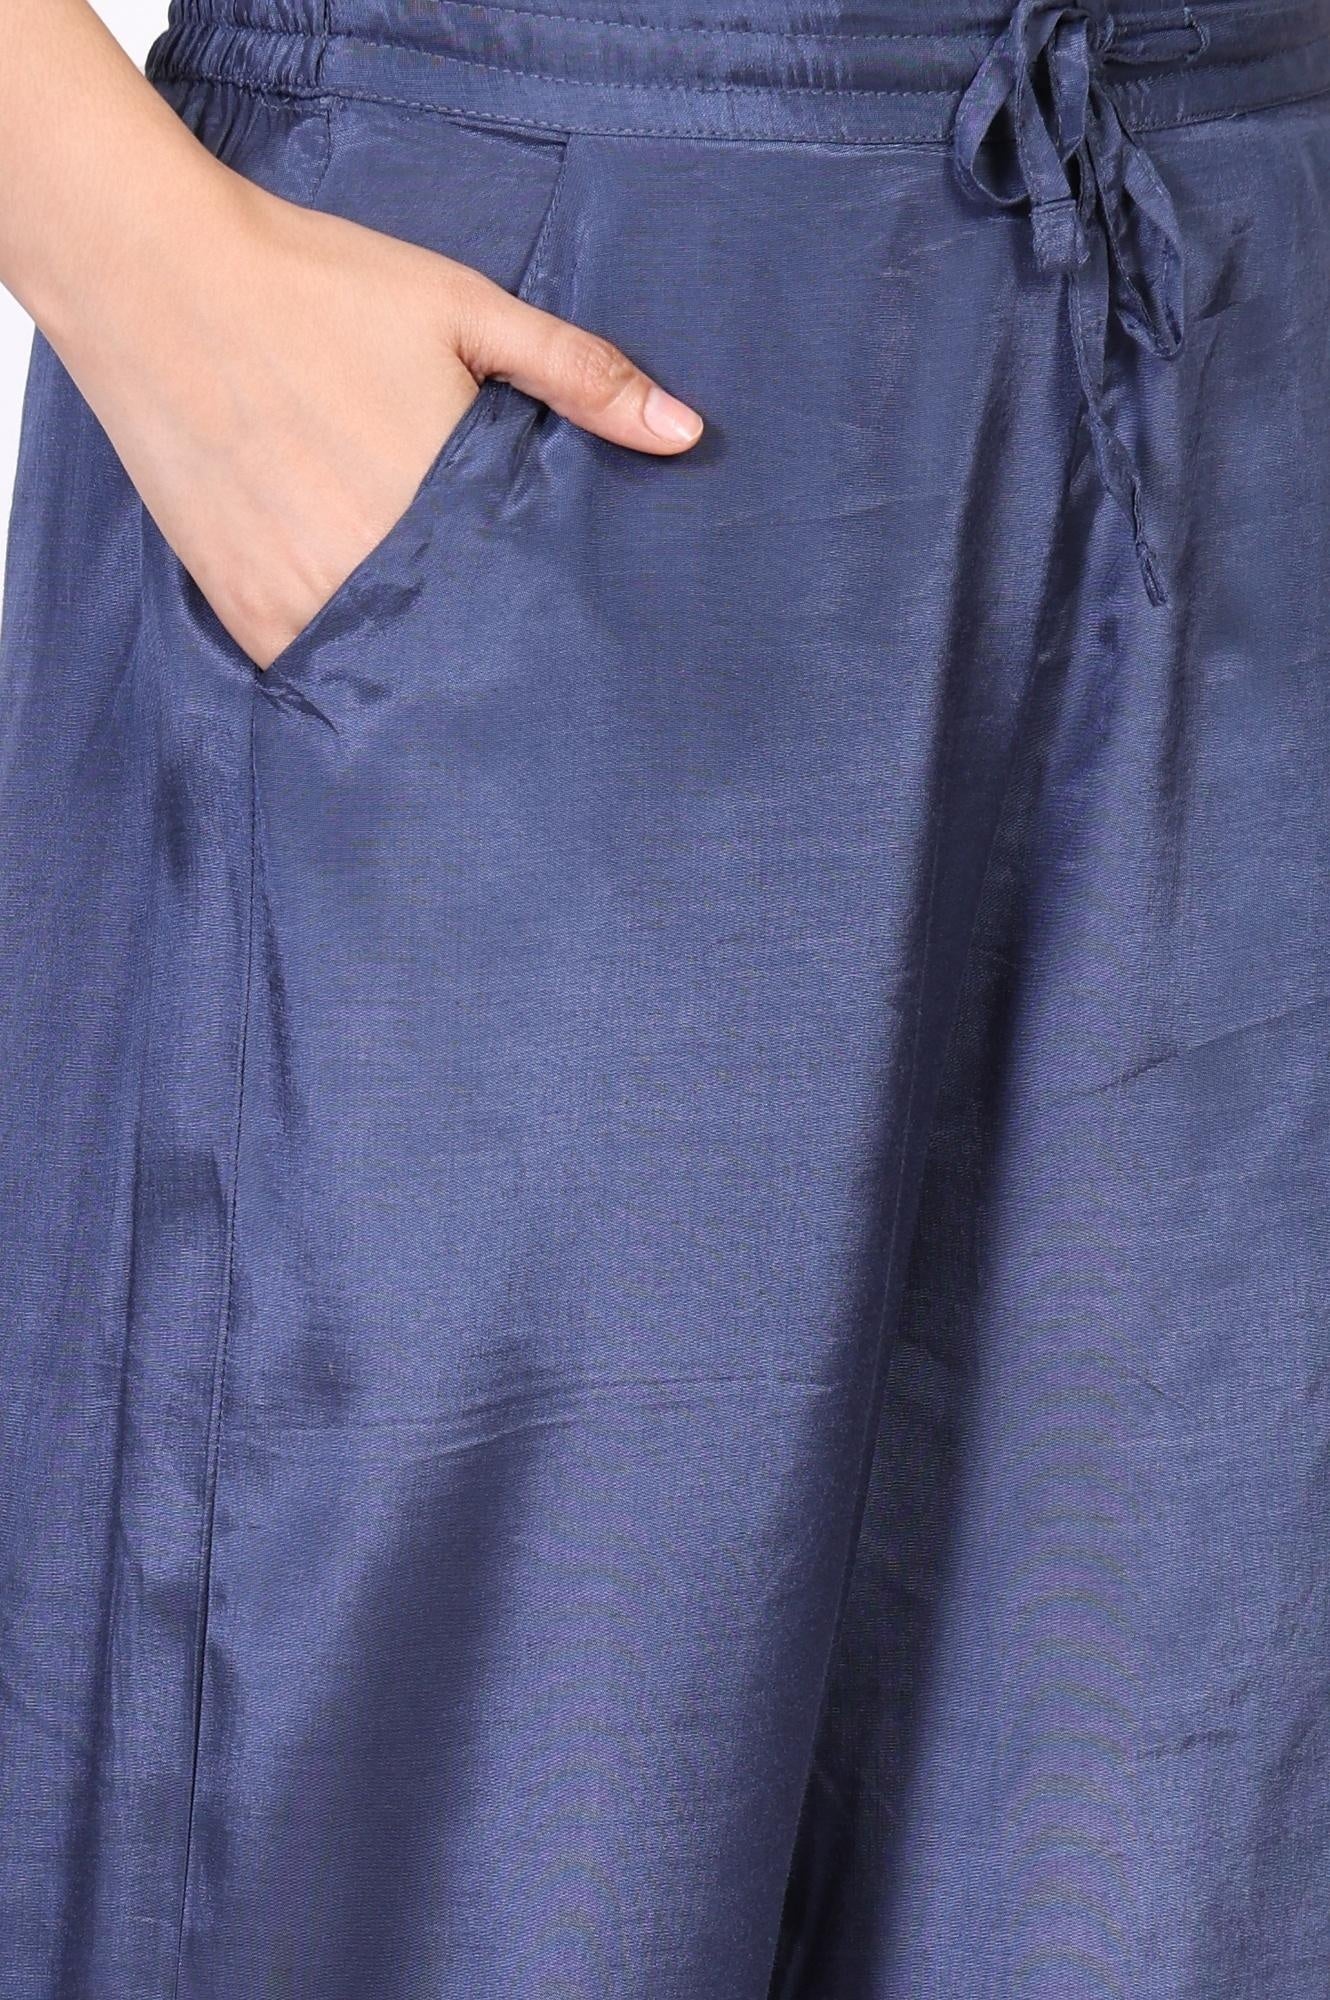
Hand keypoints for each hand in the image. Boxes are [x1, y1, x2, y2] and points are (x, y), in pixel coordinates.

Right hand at [0, 2, 702, 670]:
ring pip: (388, 668)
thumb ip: (579, 374)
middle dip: (493, 650)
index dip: (551, 619)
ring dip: (420, 666)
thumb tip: (686, 434)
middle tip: (524, 664)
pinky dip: (342, 659)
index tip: (575, 636)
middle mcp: (374, 568)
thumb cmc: (318, 287)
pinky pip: (312, 666)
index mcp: (444, 505)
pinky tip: (367, 641)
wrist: (158, 277)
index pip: (526, 602)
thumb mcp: (465, 310)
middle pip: (461, 646)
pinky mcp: (243, 608)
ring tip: (450, 656)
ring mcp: (302, 598)